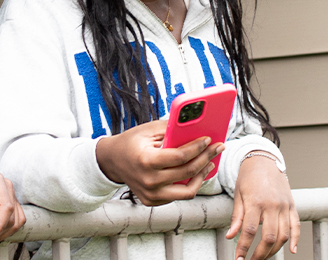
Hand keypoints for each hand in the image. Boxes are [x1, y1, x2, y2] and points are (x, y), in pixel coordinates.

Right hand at [95, 119, 223, 205]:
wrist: (111, 161)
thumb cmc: (131, 142)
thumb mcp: (148, 130)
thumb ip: (171, 129)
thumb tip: (196, 126)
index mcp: (147, 161)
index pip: (181, 157)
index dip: (198, 148)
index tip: (209, 140)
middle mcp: (149, 181)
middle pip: (188, 172)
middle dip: (206, 158)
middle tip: (217, 148)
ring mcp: (151, 194)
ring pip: (187, 191)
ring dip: (201, 176)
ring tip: (209, 163)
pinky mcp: (152, 201)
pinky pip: (177, 195)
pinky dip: (189, 184)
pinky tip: (195, 172)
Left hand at [225, 153, 298, 259]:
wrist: (264, 160)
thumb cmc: (248, 176)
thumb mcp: (238, 195)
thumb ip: (236, 217)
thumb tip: (231, 236)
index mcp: (256, 201)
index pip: (249, 230)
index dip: (243, 247)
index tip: (239, 258)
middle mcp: (272, 205)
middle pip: (269, 237)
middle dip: (260, 253)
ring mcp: (284, 206)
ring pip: (283, 235)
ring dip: (274, 250)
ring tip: (264, 256)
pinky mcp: (292, 205)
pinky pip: (296, 225)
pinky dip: (295, 240)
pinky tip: (291, 250)